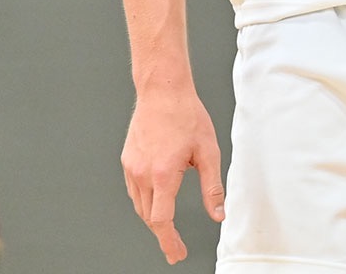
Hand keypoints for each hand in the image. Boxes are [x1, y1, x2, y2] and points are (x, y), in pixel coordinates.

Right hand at [121, 88, 224, 263]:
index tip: (176, 254)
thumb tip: (218, 215)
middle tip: (175, 248)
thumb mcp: (208, 152)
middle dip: (163, 235)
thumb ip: (212, 188)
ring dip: (153, 219)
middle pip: (149, 217)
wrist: (162, 91)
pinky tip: (156, 201)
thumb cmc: (187, 116)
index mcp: (163, 174)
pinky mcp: (127, 160)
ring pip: (139, 205)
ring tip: (167, 228)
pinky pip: (133, 190)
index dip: (169, 241)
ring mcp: (131, 167)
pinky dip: (144, 202)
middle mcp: (142, 173)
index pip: (161, 220)